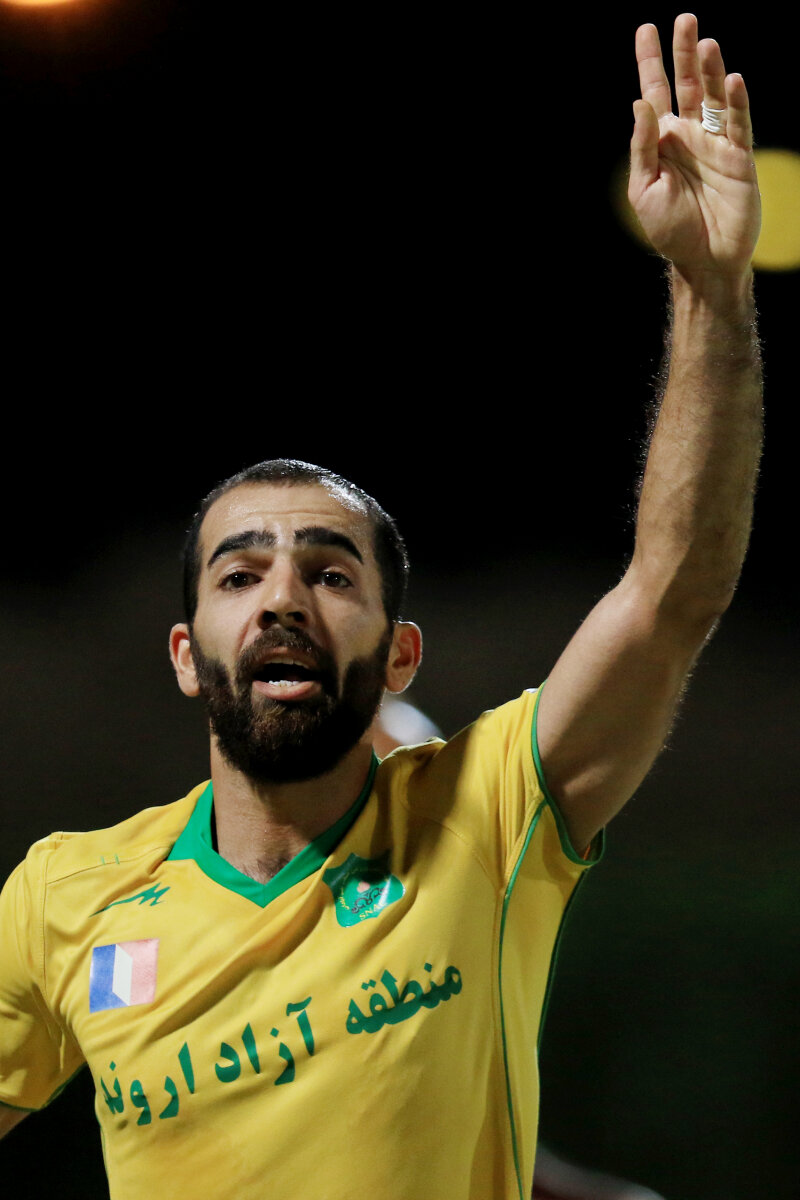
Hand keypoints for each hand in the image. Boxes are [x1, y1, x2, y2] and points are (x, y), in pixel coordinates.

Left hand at [628, 13, 760, 277]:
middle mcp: (689, 136)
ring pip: (714, 97)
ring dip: (710, 70)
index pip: (654, 94)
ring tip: (704, 43)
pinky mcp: (739, 157)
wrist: (704, 260)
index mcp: (662, 142)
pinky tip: (733, 78)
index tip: (646, 29)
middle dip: (684, 54)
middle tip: (684, 19)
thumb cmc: (670, 230)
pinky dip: (737, 101)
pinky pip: (738, 123)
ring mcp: (715, 144)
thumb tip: (639, 103)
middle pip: (687, 85)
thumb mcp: (644, 190)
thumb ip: (642, 148)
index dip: (650, 63)